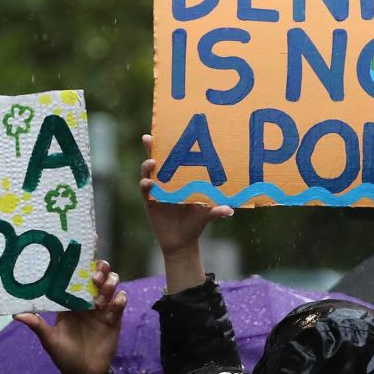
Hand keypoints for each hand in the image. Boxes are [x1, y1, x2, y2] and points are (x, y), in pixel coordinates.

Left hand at [15, 261, 125, 373]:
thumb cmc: (64, 356)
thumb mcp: (49, 340)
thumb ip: (37, 325)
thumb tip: (15, 315)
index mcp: (70, 302)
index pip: (76, 277)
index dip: (81, 263)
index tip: (84, 249)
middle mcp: (87, 301)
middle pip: (97, 276)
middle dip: (99, 270)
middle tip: (94, 275)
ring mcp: (103, 309)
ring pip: (111, 286)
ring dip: (109, 284)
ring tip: (101, 294)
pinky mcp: (115, 318)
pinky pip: (120, 303)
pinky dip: (119, 300)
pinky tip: (114, 303)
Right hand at [141, 134, 231, 291]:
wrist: (182, 242)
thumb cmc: (196, 223)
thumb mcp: (206, 214)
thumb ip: (216, 211)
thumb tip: (229, 211)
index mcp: (180, 179)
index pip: (173, 159)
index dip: (169, 145)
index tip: (167, 131)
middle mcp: (166, 182)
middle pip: (156, 161)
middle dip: (151, 148)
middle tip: (149, 138)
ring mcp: (156, 190)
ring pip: (147, 173)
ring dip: (147, 166)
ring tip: (152, 162)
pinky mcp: (149, 202)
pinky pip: (144, 191)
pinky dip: (145, 185)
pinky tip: (149, 183)